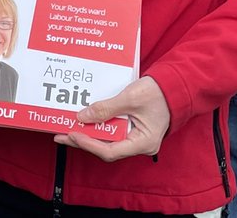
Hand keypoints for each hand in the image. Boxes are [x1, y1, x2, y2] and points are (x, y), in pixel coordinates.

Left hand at [53, 76, 169, 161]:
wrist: (175, 84)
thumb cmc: (158, 92)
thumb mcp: (130, 98)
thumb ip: (106, 108)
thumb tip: (83, 116)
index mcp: (143, 143)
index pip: (110, 151)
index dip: (89, 144)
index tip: (72, 134)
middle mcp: (138, 144)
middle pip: (106, 147)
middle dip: (83, 140)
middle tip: (61, 134)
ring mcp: (135, 137)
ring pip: (107, 139)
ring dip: (89, 132)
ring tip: (68, 126)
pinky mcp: (132, 127)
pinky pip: (112, 130)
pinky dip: (98, 124)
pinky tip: (84, 119)